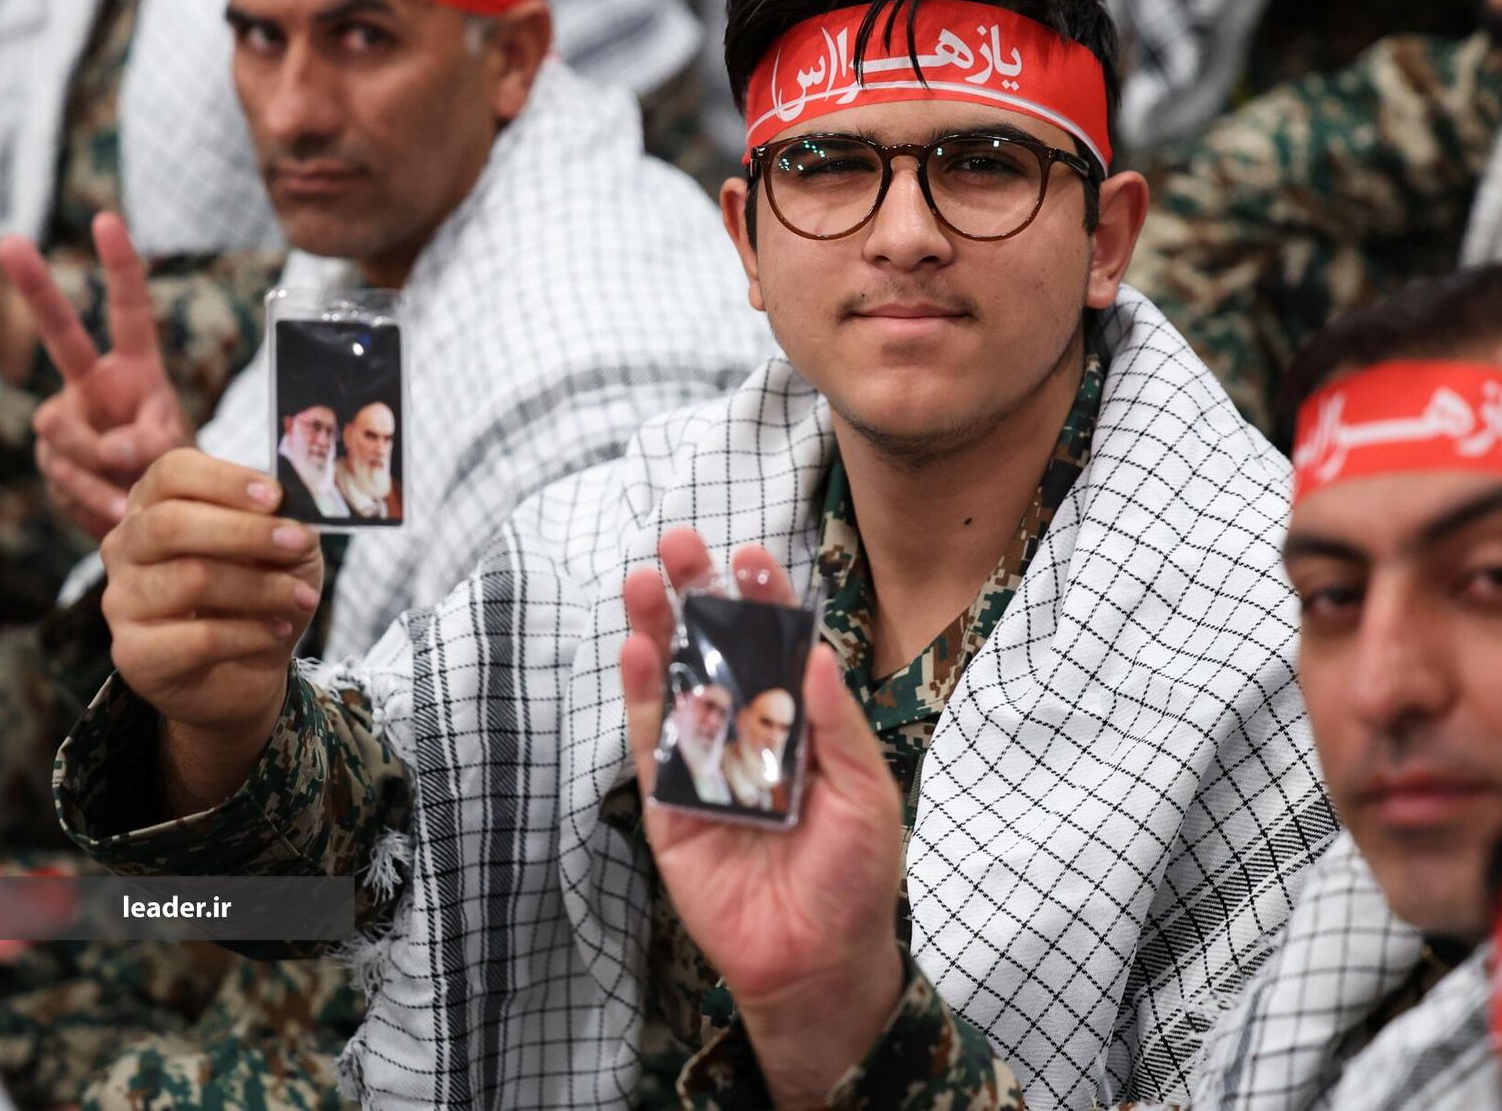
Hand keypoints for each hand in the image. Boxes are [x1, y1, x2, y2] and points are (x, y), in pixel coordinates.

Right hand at [0, 212, 192, 538]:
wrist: (150, 521)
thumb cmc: (175, 470)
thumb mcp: (179, 450)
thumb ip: (152, 442)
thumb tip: (114, 450)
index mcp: (136, 370)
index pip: (129, 311)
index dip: (121, 266)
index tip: (108, 219)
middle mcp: (93, 384)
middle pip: (60, 332)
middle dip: (35, 286)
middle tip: (12, 239)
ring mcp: (67, 420)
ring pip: (64, 430)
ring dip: (100, 465)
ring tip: (133, 492)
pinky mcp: (51, 461)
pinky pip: (66, 477)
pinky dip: (95, 499)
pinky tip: (115, 511)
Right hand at [101, 448, 322, 815]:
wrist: (245, 672)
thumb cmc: (258, 595)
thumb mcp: (283, 549)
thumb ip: (286, 522)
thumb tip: (297, 510)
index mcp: (155, 505)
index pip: (172, 472)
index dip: (225, 480)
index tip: (276, 496)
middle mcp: (126, 547)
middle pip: (171, 523)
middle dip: (245, 531)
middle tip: (298, 543)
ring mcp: (121, 600)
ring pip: (191, 579)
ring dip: (261, 587)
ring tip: (301, 597)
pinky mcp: (133, 654)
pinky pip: (199, 637)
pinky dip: (251, 633)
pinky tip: (278, 631)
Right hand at [619, 529, 905, 1103]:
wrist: (817, 960)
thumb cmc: (855, 876)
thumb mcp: (867, 795)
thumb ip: (837, 726)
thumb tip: (813, 653)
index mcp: (802, 722)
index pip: (780, 645)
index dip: (764, 598)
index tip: (750, 554)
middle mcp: (751, 731)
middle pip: (718, 649)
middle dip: (699, 593)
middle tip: (680, 539)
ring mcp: (706, 764)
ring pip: (676, 683)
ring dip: (659, 629)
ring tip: (644, 578)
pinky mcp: (669, 804)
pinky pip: (652, 743)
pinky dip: (641, 695)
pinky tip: (634, 647)